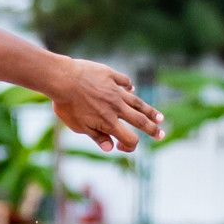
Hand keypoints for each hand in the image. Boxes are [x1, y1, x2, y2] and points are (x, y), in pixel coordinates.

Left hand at [50, 58, 164, 152]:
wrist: (62, 79)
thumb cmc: (66, 105)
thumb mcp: (78, 126)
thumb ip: (96, 136)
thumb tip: (110, 147)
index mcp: (108, 121)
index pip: (129, 138)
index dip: (129, 146)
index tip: (121, 145)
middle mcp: (116, 107)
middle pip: (140, 120)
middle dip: (153, 129)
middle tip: (162, 135)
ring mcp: (115, 90)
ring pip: (137, 102)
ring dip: (149, 110)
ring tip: (160, 117)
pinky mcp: (110, 76)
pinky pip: (124, 81)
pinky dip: (129, 86)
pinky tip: (131, 88)